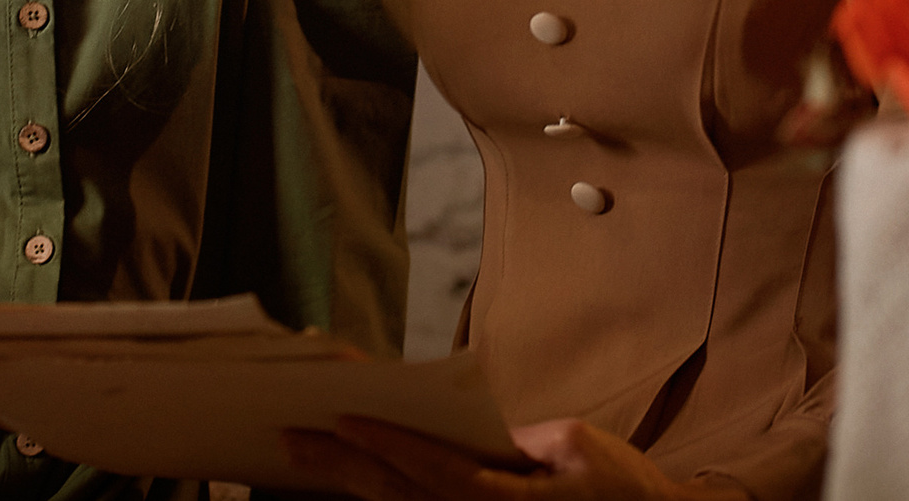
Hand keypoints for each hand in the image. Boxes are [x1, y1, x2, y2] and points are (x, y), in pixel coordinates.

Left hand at [282, 414, 712, 500]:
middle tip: (292, 437)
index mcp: (509, 500)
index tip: (346, 417)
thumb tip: (463, 430)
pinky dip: (379, 495)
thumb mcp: (572, 444)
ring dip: (350, 482)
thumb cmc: (616, 483)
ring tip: (302, 454)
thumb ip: (513, 440)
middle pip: (401, 496)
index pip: (436, 470)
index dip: (390, 444)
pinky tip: (344, 477)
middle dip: (344, 465)